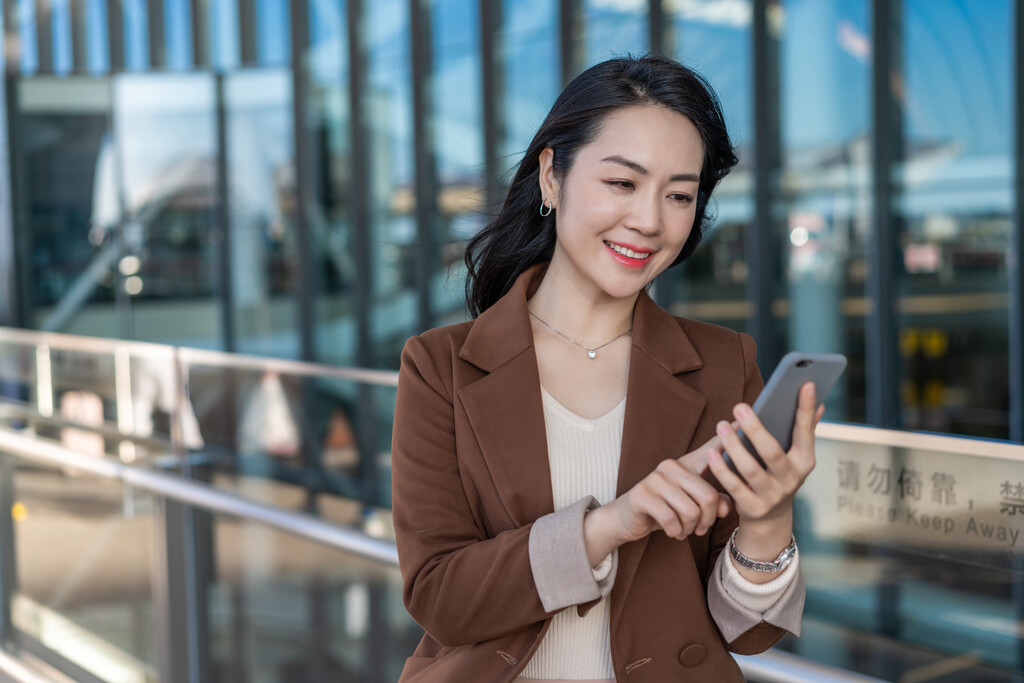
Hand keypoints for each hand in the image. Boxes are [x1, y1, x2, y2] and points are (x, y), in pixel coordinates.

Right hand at [584, 434, 731, 565]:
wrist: (626, 519)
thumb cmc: (664, 510)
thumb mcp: (691, 507)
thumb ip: (712, 503)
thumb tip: (726, 507)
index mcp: (685, 465)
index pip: (709, 450)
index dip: (725, 438)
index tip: (739, 421)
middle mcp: (670, 466)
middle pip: (708, 496)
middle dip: (707, 520)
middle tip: (699, 529)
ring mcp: (655, 479)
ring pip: (691, 512)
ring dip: (689, 529)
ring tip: (683, 530)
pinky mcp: (642, 494)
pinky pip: (672, 520)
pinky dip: (675, 532)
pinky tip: (671, 531)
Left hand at [706, 382, 823, 526]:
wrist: (771, 518)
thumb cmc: (779, 474)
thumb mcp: (795, 456)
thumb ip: (803, 430)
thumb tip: (818, 403)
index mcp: (804, 461)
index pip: (806, 432)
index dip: (805, 409)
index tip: (805, 383)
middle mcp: (791, 479)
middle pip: (772, 452)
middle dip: (756, 429)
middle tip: (739, 406)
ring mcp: (772, 495)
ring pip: (750, 470)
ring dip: (734, 446)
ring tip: (721, 425)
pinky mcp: (752, 507)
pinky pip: (734, 486)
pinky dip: (721, 469)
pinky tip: (711, 452)